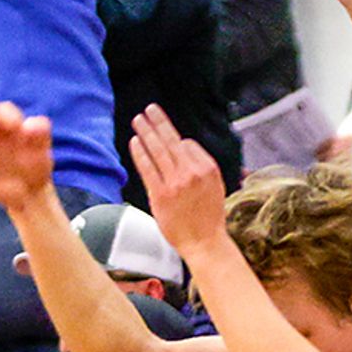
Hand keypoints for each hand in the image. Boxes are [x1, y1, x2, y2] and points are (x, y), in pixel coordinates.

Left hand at [129, 106, 238, 258]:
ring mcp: (175, 183)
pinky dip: (140, 153)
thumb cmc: (209, 217)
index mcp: (208, 168)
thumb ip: (202, 167)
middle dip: (158, 122)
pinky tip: (135, 142)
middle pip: (171, 141)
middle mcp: (192, 172)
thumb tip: (186, 148)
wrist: (205, 242)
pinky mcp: (161, 195)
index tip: (168, 137)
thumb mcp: (216, 186)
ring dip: (146, 132)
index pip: (188, 144)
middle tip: (150, 109)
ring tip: (138, 120)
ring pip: (158, 150)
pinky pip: (148, 168)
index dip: (177, 141)